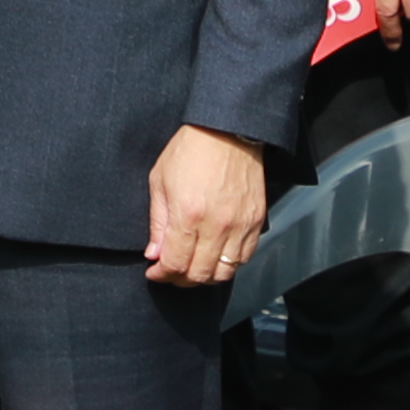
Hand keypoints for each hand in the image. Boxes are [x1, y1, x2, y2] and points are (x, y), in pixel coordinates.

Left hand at [146, 122, 265, 285]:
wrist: (227, 129)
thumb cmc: (190, 150)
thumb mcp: (160, 181)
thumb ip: (157, 222)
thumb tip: (154, 254)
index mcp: (188, 215)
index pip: (175, 264)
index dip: (161, 274)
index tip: (154, 271)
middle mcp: (216, 225)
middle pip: (200, 275)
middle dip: (180, 279)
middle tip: (171, 272)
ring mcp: (240, 225)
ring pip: (224, 272)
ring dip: (205, 275)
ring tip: (193, 265)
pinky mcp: (255, 221)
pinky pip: (244, 257)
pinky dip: (228, 263)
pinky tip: (215, 254)